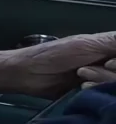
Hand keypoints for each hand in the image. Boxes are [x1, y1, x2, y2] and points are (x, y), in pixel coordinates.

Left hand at [0, 31, 115, 98]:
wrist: (29, 74)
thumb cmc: (52, 54)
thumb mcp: (83, 44)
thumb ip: (110, 41)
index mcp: (107, 47)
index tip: (108, 63)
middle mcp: (108, 63)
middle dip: (107, 73)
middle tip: (84, 70)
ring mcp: (101, 78)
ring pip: (114, 83)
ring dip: (99, 81)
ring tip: (80, 76)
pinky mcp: (94, 92)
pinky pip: (106, 94)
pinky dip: (96, 91)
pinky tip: (81, 88)